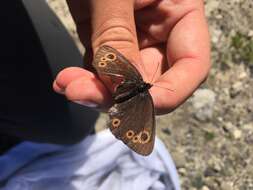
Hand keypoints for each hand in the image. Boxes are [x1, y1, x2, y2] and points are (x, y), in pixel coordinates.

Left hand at [53, 0, 209, 114]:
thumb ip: (118, 37)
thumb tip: (121, 88)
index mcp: (181, 12)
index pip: (191, 67)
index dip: (169, 94)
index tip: (136, 105)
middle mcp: (161, 32)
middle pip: (153, 80)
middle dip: (121, 95)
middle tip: (84, 95)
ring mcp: (133, 39)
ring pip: (123, 82)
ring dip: (96, 91)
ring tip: (69, 86)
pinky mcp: (107, 41)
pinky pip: (101, 71)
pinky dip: (85, 81)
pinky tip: (67, 82)